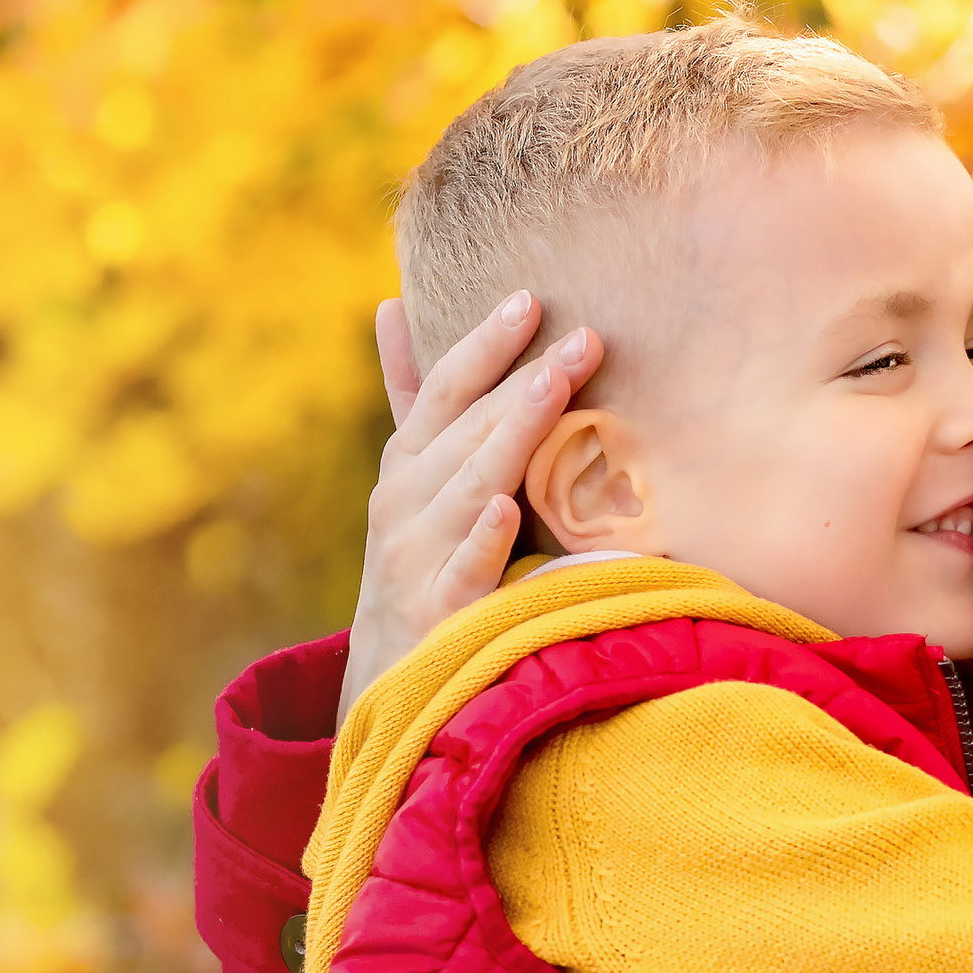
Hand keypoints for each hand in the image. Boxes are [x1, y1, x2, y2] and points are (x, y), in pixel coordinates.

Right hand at [339, 293, 604, 723]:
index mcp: (406, 466)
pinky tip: (504, 510)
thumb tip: (392, 304)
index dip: (484, 343)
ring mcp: (416, 557)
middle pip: (468, 430)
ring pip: (470, 486)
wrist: (388, 672)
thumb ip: (412, 395)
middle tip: (583, 338)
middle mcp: (405, 503)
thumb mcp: (411, 474)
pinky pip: (462, 571)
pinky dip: (480, 540)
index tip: (531, 299)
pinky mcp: (438, 612)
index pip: (444, 390)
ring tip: (553, 388)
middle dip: (525, 379)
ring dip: (512, 435)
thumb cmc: (418, 555)